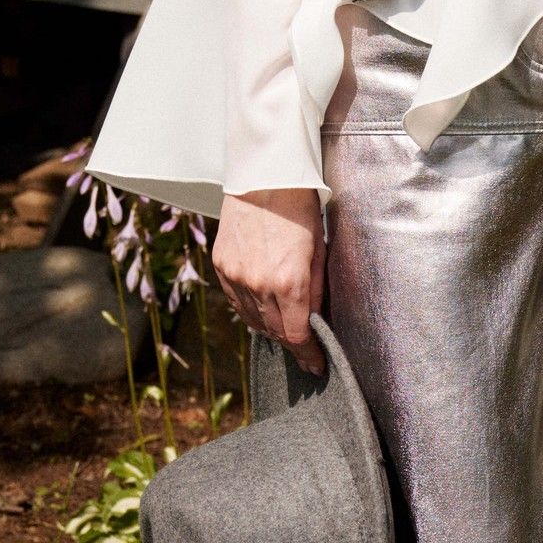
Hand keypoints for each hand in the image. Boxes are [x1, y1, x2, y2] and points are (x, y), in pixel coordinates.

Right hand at [213, 188, 326, 374]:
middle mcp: (258, 284)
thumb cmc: (300, 209)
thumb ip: (316, 290)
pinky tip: (262, 308)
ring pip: (252, 320)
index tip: (316, 365)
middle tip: (305, 348)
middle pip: (274, 332)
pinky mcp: (222, 266)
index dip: (308, 355)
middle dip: (292, 343)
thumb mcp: (320, 251)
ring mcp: (236, 276)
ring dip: (270, 328)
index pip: (297, 335)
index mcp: (289, 282)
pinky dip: (249, 310)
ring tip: (285, 328)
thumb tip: (316, 321)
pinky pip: (235, 301)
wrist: (264, 176)